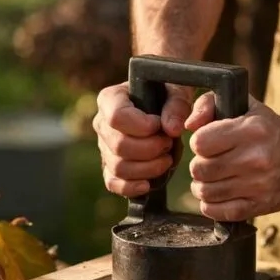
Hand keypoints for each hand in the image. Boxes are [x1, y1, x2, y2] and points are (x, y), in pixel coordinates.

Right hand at [93, 82, 191, 196]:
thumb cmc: (167, 97)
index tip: (159, 126)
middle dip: (150, 149)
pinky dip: (131, 187)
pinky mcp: (110, 167)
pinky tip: (148, 184)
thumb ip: (177, 106)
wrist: (163, 111)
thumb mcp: (176, 92)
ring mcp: (104, 147)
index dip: (142, 126)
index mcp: (111, 99)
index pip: (117, 117)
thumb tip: (172, 130)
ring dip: (148, 168)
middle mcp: (102, 124)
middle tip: (168, 143)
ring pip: (118, 167)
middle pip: (119, 145)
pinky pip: (113, 183)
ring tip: (167, 159)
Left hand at [186, 93, 279, 221]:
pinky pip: (221, 212)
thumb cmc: (266, 127)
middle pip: (201, 170)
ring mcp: (261, 185)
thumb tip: (189, 126)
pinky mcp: (262, 205)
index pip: (200, 143)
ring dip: (203, 186)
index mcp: (252, 130)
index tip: (208, 143)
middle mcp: (257, 158)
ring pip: (207, 192)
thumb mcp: (242, 104)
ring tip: (211, 178)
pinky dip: (211, 206)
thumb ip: (208, 104)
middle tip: (209, 162)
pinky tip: (217, 195)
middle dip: (199, 165)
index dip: (199, 143)